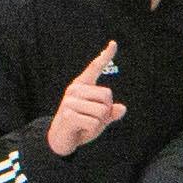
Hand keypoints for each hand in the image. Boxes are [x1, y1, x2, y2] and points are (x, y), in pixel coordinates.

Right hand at [45, 42, 121, 156]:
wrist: (61, 139)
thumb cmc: (81, 126)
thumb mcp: (99, 119)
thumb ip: (111, 113)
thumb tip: (122, 109)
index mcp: (82, 86)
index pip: (95, 68)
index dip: (105, 56)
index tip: (114, 43)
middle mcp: (75, 89)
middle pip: (107, 96)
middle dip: (106, 111)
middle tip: (93, 118)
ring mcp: (70, 101)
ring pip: (102, 111)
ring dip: (100, 122)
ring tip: (86, 124)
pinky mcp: (68, 115)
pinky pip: (95, 122)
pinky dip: (93, 130)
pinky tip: (81, 130)